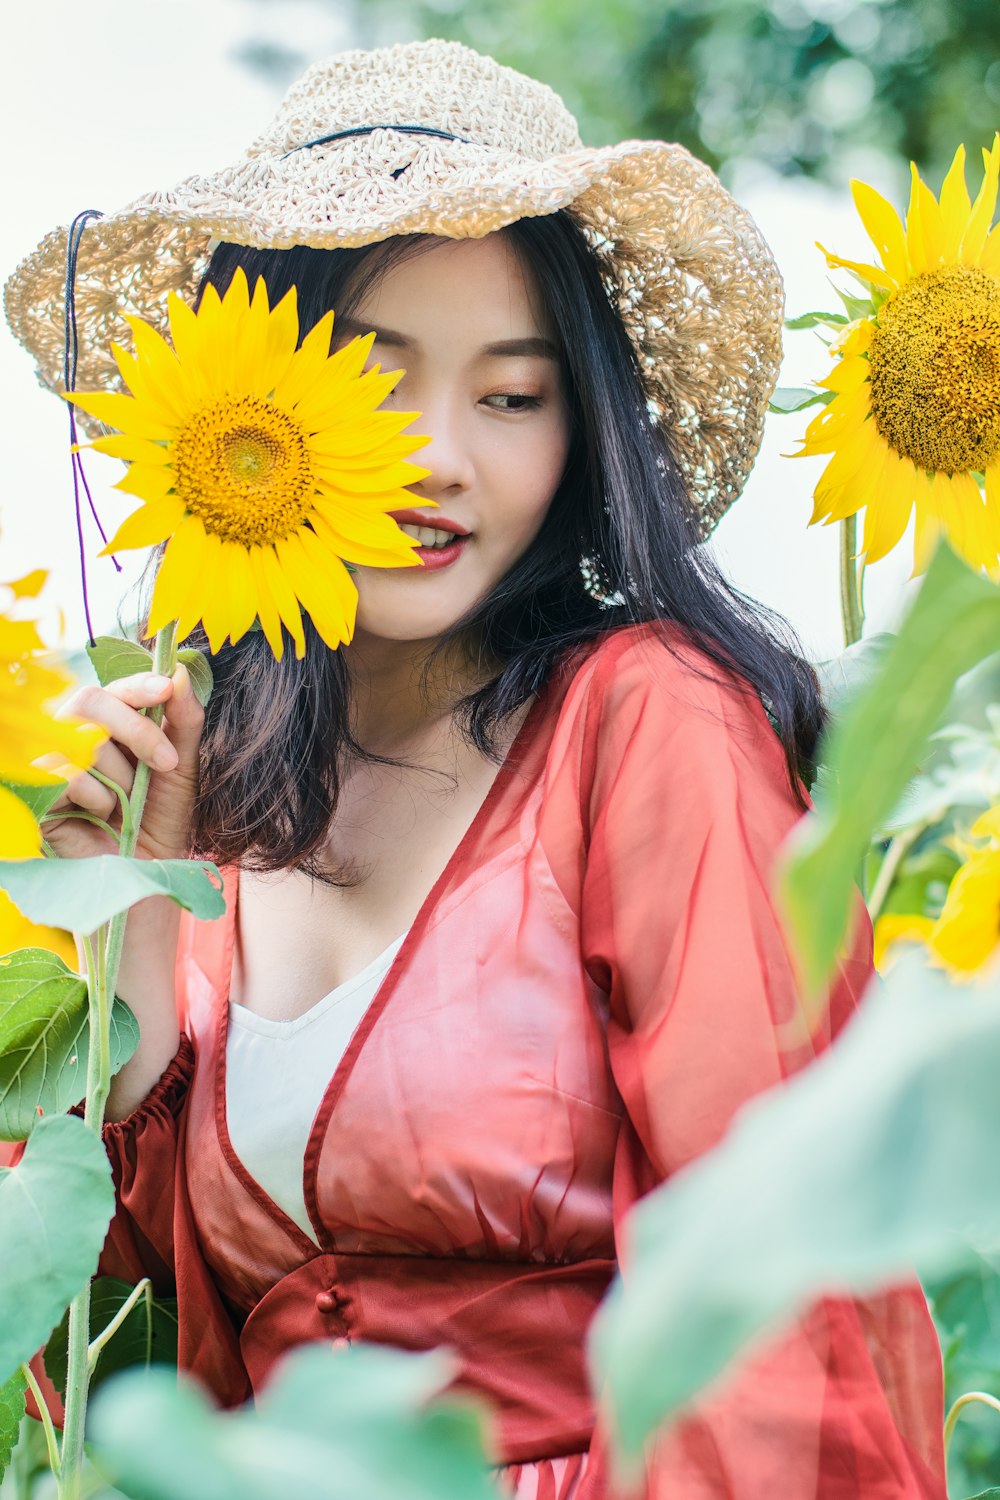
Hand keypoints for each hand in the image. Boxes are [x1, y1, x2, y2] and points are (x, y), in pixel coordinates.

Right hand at [42, 665, 203, 863]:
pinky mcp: (36, 792)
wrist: (146, 871)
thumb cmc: (160, 818)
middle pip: (90, 701)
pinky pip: (64, 773)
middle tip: (166, 764)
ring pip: (82, 739)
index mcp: (109, 723)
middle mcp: (75, 735)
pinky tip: (100, 816)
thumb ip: (183, 720)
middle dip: (136, 730)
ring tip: (127, 805)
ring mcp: (51, 761)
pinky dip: (95, 796)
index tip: (165, 688)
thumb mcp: (180, 768)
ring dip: (120, 777)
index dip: (137, 684)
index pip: (115, 688)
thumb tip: (178, 672)